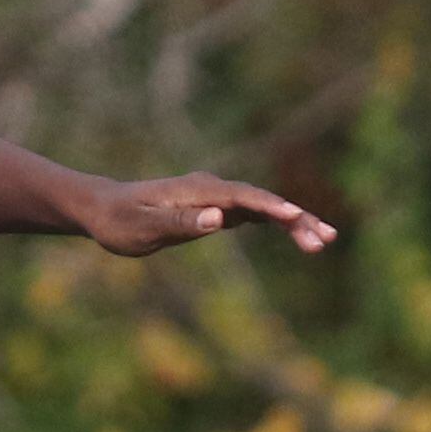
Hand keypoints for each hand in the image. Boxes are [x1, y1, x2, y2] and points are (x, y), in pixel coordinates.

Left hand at [77, 173, 337, 257]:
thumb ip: (181, 222)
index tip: (297, 216)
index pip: (243, 197)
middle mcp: (211, 188)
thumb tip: (218, 219)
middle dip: (296, 218)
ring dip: (293, 223)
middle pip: (261, 201)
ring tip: (322, 242)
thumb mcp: (145, 228)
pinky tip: (298, 234)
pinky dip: (275, 223)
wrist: (104, 210)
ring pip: (262, 208)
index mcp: (198, 190)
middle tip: (326, 239)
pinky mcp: (214, 208)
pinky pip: (252, 214)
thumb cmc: (120, 221)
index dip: (271, 206)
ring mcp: (215, 197)